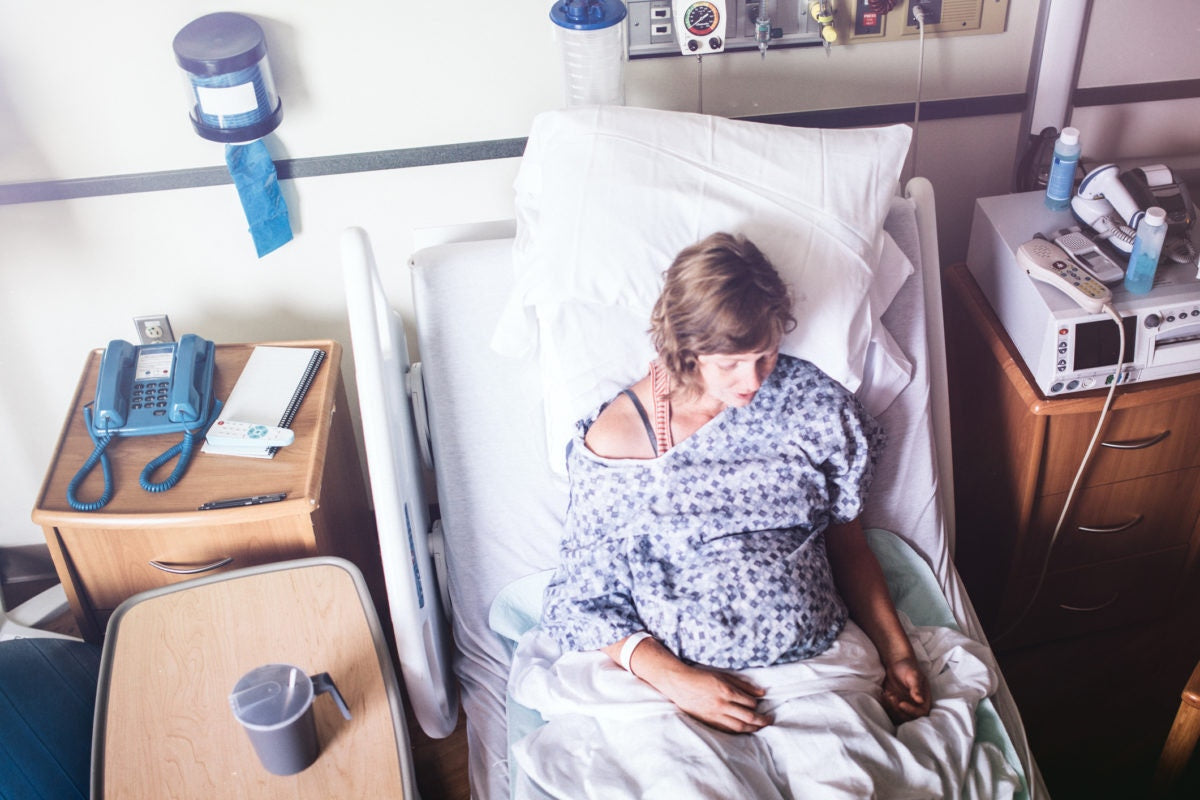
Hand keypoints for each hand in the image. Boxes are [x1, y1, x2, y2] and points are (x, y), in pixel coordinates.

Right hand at [647, 660, 772, 733]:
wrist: (679, 683)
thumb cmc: (702, 677)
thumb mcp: (723, 675)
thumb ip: (743, 685)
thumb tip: (761, 693)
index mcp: (727, 690)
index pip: (750, 702)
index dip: (757, 704)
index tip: (761, 703)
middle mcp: (723, 705)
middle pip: (749, 717)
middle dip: (762, 720)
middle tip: (770, 720)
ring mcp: (715, 715)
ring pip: (739, 726)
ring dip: (753, 728)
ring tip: (760, 727)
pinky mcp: (709, 721)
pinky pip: (727, 730)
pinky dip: (738, 731)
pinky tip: (744, 730)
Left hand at [880, 656, 930, 723]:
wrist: (896, 664)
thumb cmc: (908, 667)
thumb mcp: (914, 676)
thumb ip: (916, 688)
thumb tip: (920, 701)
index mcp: (924, 699)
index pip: (921, 713)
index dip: (911, 711)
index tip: (901, 704)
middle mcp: (915, 705)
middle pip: (909, 718)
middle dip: (898, 710)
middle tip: (891, 697)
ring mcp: (904, 706)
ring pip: (898, 717)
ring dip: (891, 708)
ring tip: (887, 694)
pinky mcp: (894, 705)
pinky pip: (890, 712)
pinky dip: (885, 706)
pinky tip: (883, 695)